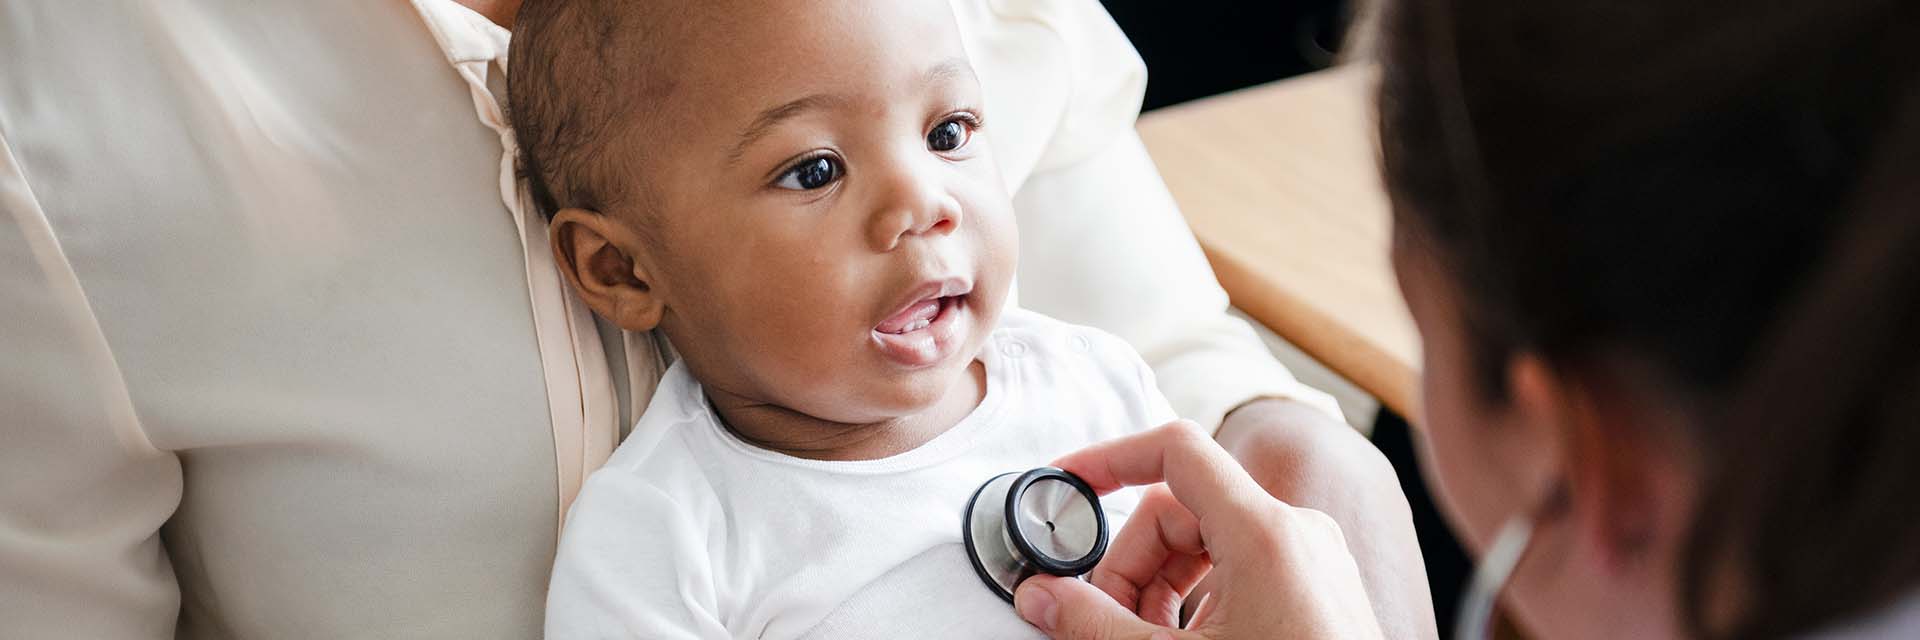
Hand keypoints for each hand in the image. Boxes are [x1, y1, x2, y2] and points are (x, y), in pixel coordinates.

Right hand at [1013, 422, 1384, 639]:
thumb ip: (1097, 625)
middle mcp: (1297, 532)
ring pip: (1207, 542)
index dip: (1110, 459)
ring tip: (1141, 639)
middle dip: (1130, 563)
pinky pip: (1240, 569)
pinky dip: (1197, 599)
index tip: (1067, 482)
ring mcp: (1313, 559)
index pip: (1175, 449)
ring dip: (1159, 586)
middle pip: (1180, 509)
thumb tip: (1042, 596)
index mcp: (1267, 532)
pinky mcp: (1317, 589)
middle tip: (1102, 620)